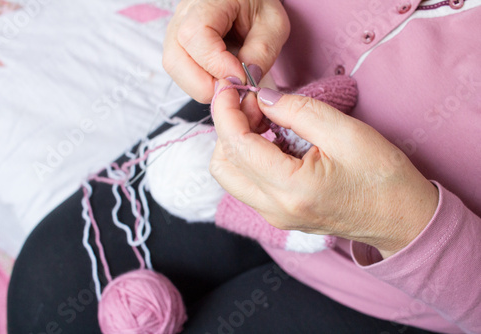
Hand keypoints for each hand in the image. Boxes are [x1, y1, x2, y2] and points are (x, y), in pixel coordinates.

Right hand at [163, 0, 289, 102]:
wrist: (247, 0)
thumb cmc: (259, 5)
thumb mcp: (273, 24)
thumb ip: (261, 52)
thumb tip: (243, 83)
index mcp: (206, 2)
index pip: (195, 36)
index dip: (217, 65)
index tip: (242, 77)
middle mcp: (182, 16)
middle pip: (176, 60)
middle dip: (207, 85)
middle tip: (236, 89)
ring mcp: (175, 32)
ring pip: (176, 70)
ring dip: (203, 87)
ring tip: (231, 84)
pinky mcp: (178, 47)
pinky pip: (181, 73)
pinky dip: (201, 84)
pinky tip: (222, 79)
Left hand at [209, 81, 438, 258]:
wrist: (402, 219)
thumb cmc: (383, 178)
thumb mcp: (346, 132)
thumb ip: (299, 111)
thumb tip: (263, 97)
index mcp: (292, 189)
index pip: (237, 146)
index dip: (226, 111)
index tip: (231, 86)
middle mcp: (275, 210)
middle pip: (223, 165)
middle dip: (229, 127)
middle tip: (255, 104)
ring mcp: (274, 217)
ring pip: (231, 176)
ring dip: (237, 142)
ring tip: (266, 120)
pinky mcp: (278, 216)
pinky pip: (247, 184)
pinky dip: (250, 157)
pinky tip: (274, 140)